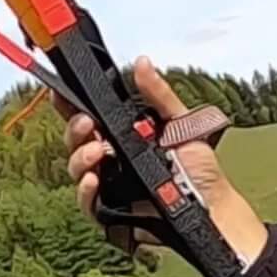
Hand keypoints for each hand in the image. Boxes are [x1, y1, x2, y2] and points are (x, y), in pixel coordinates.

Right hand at [63, 57, 267, 266]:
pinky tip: (93, 180)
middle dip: (75, 129)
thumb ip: (159, 96)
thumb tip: (143, 63)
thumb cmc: (200, 170)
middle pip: (76, 142)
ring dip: (79, 158)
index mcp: (123, 136)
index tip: (61, 94)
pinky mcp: (112, 213)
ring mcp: (110, 185)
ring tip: (97, 151)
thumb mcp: (181, 125)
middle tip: (87, 123)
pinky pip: (87, 203)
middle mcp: (111, 159)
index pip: (88, 118)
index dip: (70, 106)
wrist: (215, 208)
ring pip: (77, 170)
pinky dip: (85, 191)